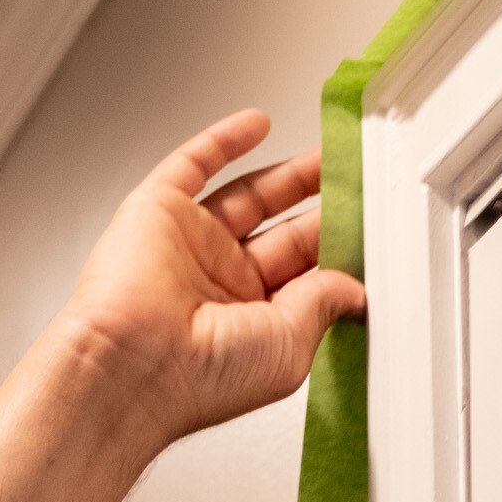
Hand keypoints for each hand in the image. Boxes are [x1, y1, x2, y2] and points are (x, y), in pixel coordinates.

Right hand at [59, 109, 367, 446]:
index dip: (339, 246)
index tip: (370, 225)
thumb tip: (352, 287)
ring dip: (290, 174)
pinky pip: (193, 165)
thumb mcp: (290, 345)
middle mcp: (219, 284)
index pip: (306, 274)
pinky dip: (224, 141)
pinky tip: (257, 125)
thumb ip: (323, 304)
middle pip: (284, 233)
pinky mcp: (157, 212)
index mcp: (252, 323)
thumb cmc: (198, 377)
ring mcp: (189, 245)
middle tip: (358, 182)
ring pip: (248, 196)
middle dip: (323, 206)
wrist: (132, 364)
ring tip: (329, 154)